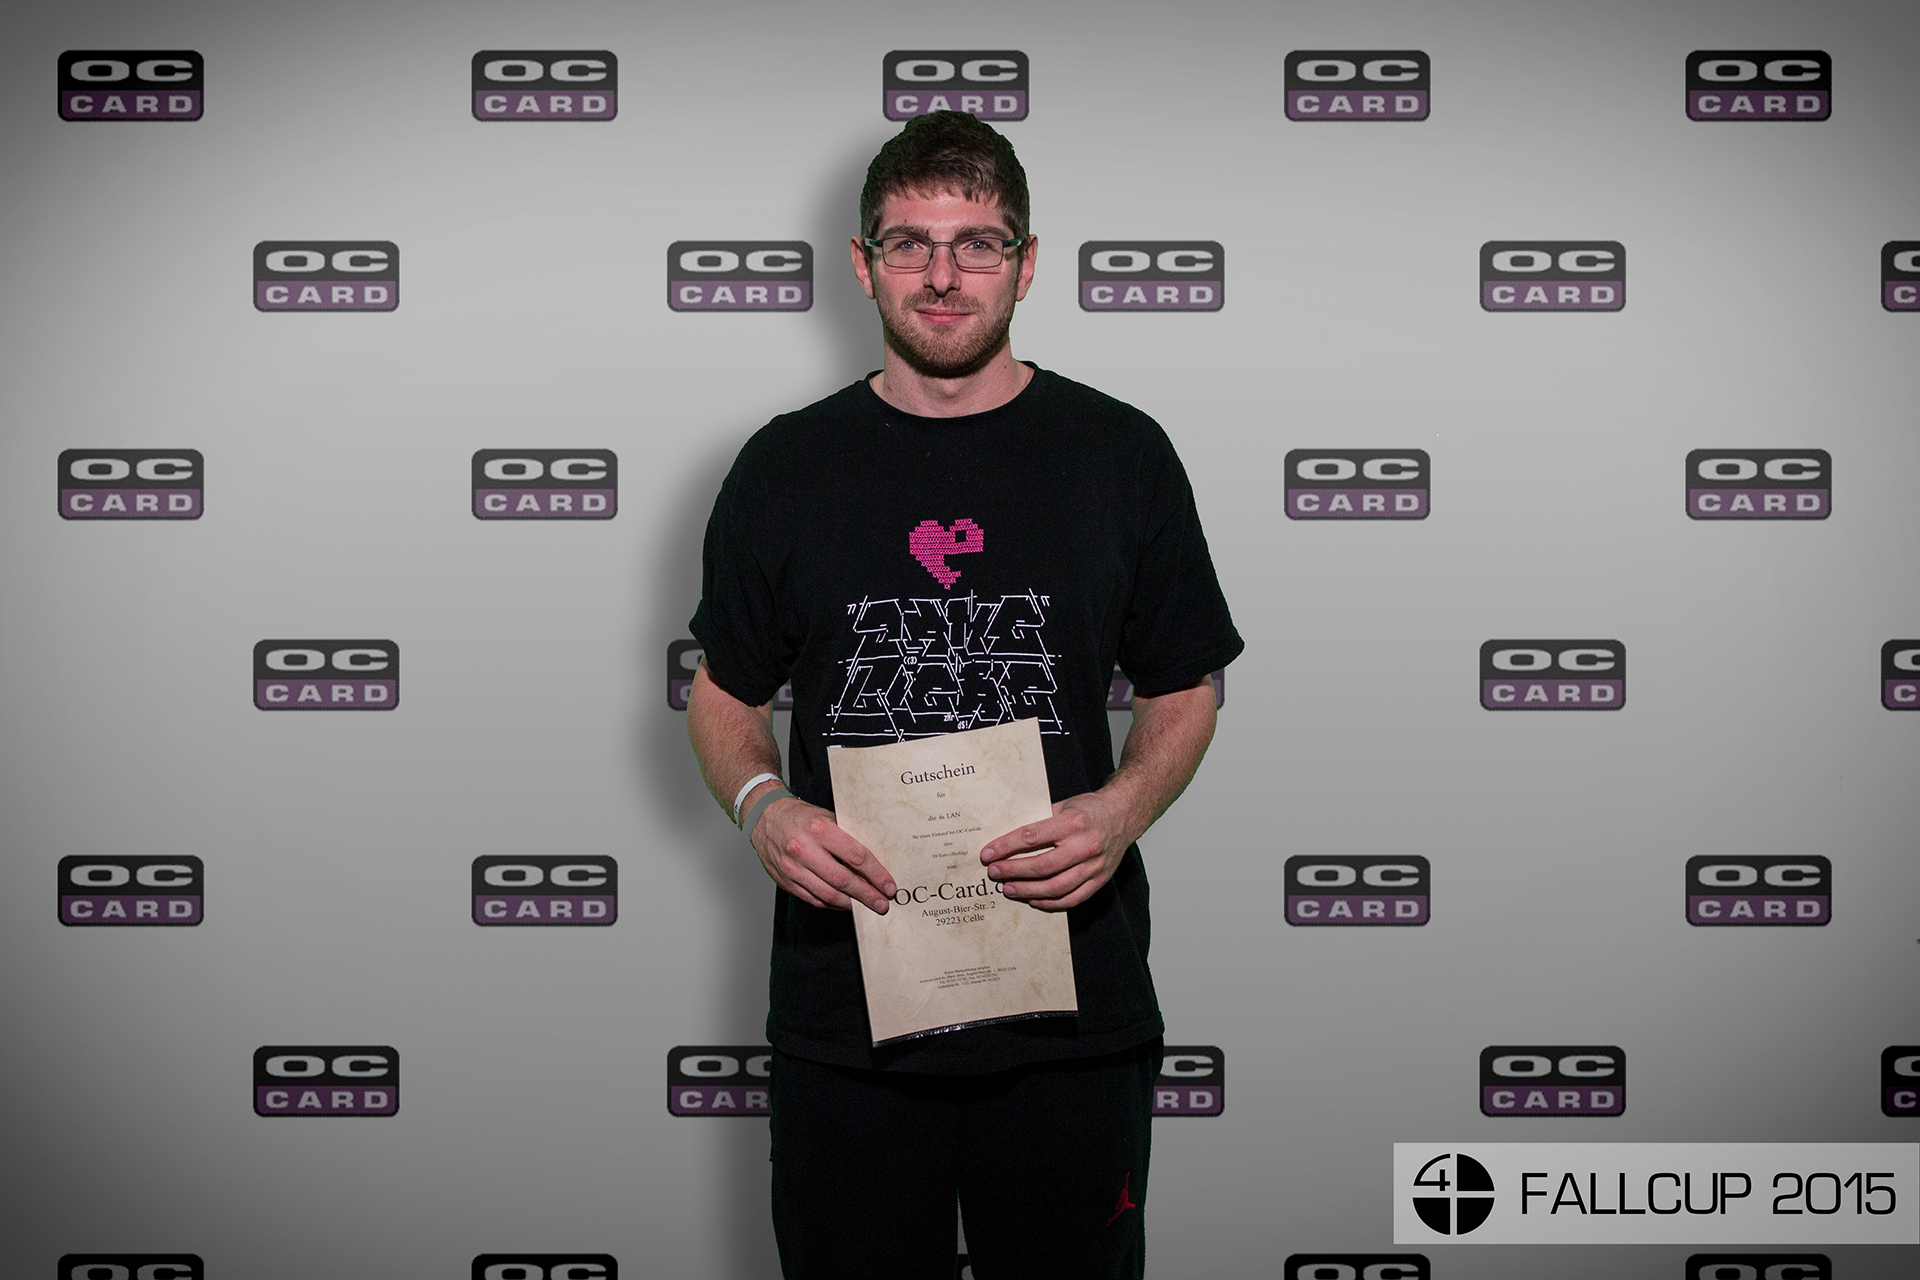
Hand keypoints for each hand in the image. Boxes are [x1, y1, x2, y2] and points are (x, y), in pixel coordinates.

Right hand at [750, 796, 895, 913]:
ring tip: (866, 908)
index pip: (856, 856)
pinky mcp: (786, 881)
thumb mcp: (827, 816)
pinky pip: (814, 899)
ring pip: (828, 894)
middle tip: (882, 904)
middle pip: (844, 880)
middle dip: (867, 895)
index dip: (876, 874)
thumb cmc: (800, 816)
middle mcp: (805, 849)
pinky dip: (832, 905)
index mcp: (820, 829)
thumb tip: (876, 860)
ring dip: (851, 904)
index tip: (888, 885)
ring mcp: (793, 868)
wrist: (765, 818)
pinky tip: (845, 904)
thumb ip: (847, 837)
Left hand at [978, 791, 1135, 911]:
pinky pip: (1073, 899)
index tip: (987, 854)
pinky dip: (1050, 903)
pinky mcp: (1100, 880)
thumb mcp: (1063, 805)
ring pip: (1056, 887)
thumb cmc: (1089, 809)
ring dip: (1028, 891)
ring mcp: (1095, 866)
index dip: (1006, 847)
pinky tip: (1033, 900)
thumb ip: (1039, 821)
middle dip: (1013, 871)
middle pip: (1042, 866)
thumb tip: (1006, 838)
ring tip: (1008, 889)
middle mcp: (1085, 845)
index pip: (1031, 837)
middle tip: (994, 873)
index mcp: (1073, 822)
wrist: (1123, 815)